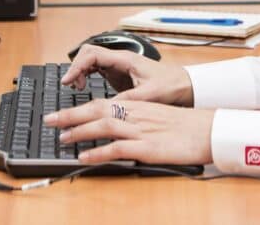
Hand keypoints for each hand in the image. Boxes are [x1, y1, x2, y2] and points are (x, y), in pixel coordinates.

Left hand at [44, 98, 213, 165]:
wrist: (210, 130)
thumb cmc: (188, 126)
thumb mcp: (158, 118)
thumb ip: (138, 123)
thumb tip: (119, 132)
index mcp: (138, 106)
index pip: (102, 102)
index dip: (78, 108)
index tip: (60, 113)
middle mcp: (136, 114)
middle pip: (97, 109)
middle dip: (69, 115)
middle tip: (49, 120)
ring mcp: (141, 130)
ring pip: (103, 124)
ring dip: (79, 131)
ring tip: (62, 138)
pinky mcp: (147, 147)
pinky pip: (117, 148)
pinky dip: (98, 152)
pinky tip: (85, 157)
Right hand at [61, 44, 193, 105]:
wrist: (184, 85)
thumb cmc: (171, 85)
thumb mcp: (148, 95)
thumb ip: (127, 100)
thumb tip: (107, 108)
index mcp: (125, 59)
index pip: (92, 54)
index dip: (77, 66)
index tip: (69, 80)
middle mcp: (120, 59)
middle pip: (88, 54)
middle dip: (75, 67)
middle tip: (70, 84)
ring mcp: (118, 66)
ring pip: (90, 61)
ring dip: (80, 72)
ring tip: (76, 87)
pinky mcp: (118, 74)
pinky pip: (96, 70)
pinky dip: (86, 76)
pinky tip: (84, 87)